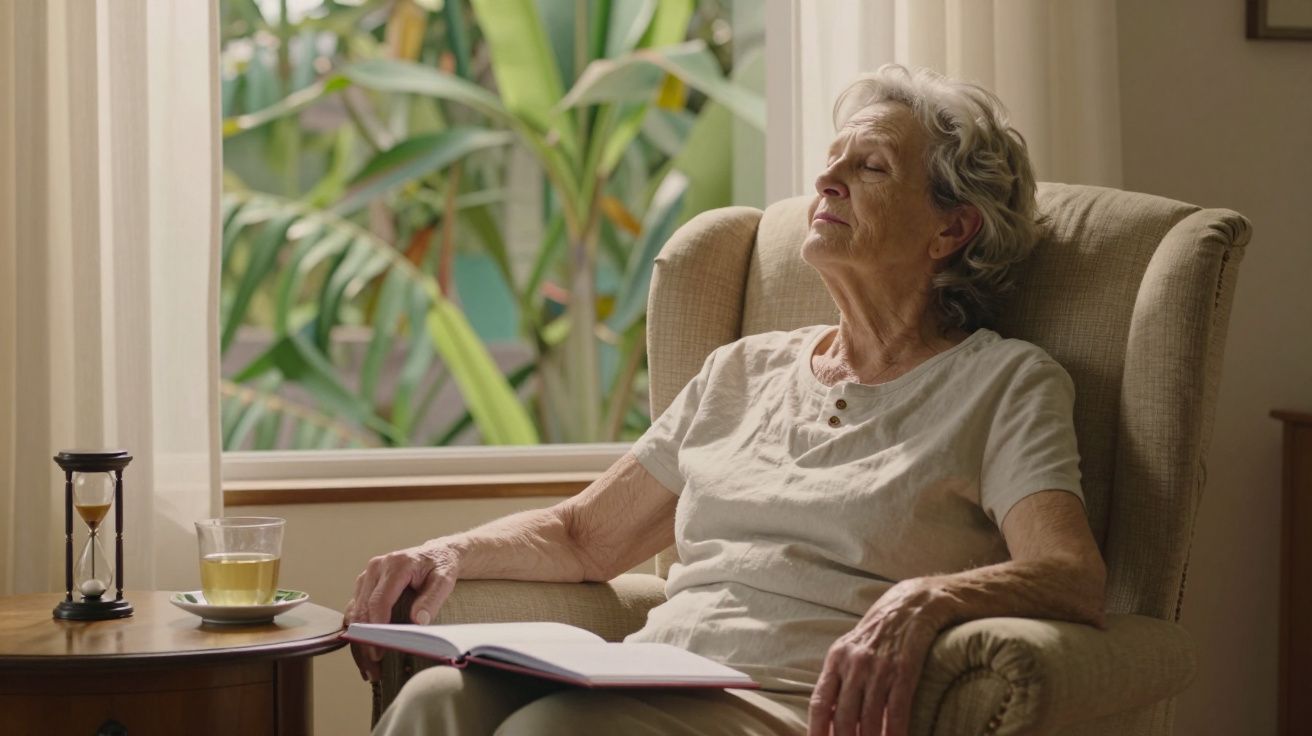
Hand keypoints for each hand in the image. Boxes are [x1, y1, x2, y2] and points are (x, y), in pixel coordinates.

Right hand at [344, 541, 460, 681]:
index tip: (379, 652)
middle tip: (373, 669)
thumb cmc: (440, 566)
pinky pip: (354, 611)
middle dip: (364, 643)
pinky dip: (356, 634)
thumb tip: (418, 621)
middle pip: (362, 610)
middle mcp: (376, 569)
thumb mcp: (444, 580)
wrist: (437, 553)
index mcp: (395, 565)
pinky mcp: (364, 585)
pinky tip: (363, 653)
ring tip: (368, 668)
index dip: (376, 629)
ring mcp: (367, 576)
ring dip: (357, 643)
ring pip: (353, 613)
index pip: (379, 601)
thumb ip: (432, 599)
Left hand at [807, 578, 946, 735]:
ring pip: (869, 718)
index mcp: (836, 659)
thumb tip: (831, 716)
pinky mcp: (905, 668)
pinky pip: (897, 709)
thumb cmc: (882, 630)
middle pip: (843, 717)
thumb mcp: (853, 648)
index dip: (816, 731)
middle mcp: (854, 663)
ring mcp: (879, 667)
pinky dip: (896, 732)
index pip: (819, 703)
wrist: (915, 601)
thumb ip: (841, 678)